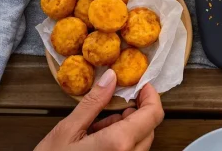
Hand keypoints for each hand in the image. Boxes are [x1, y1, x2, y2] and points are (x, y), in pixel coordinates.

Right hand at [35, 69, 163, 150]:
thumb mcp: (67, 130)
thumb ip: (94, 103)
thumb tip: (111, 78)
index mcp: (118, 143)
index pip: (153, 115)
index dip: (151, 96)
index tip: (141, 86)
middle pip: (149, 128)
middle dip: (136, 113)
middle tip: (116, 104)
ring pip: (140, 143)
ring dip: (127, 129)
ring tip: (99, 125)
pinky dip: (121, 143)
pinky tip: (98, 140)